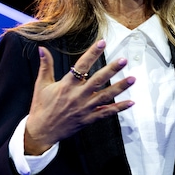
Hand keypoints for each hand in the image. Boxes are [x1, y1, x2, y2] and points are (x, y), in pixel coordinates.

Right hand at [24, 39, 135, 154]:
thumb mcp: (41, 84)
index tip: (102, 43)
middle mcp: (77, 96)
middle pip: (98, 80)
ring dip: (120, 87)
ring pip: (105, 96)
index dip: (92, 54)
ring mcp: (84, 108)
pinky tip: (130, 102)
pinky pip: (106, 113)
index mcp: (66, 85)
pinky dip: (119, 108)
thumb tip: (42, 48)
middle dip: (112, 69)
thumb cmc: (41, 106)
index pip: (81, 66)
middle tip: (124, 60)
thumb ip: (45, 65)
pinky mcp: (88, 119)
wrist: (42, 131)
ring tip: (133, 79)